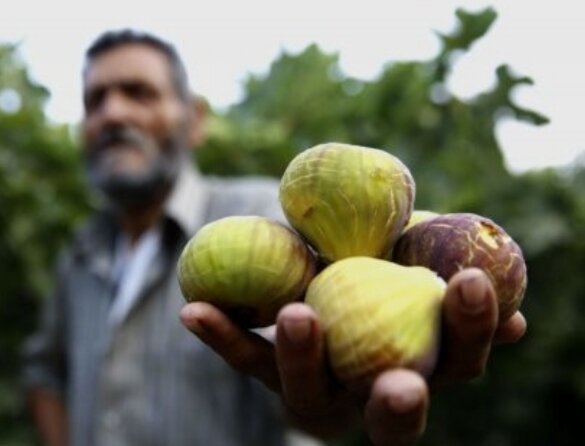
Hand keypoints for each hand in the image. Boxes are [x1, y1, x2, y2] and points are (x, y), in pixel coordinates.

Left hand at [179, 267, 525, 445]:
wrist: (323, 282)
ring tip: (298, 314)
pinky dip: (221, 333)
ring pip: (308, 393)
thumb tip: (516, 319)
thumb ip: (453, 291)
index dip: (471, 331)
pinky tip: (194, 310)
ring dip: (303, 358)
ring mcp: (314, 389)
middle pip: (390, 415)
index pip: (458, 361)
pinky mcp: (268, 371)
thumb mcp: (417, 271)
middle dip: (400, 405)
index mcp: (421, 366)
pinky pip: (245, 355)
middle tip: (401, 385)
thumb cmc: (382, 274)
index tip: (471, 284)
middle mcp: (367, 393)